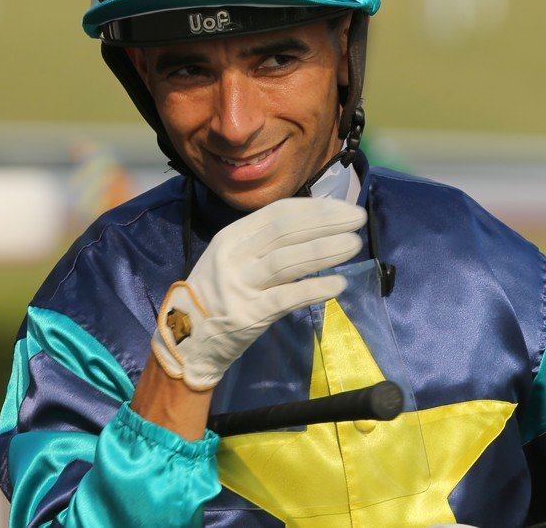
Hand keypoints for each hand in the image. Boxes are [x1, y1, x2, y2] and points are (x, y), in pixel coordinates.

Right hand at [151, 197, 366, 390]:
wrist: (188, 338)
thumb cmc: (217, 294)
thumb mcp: (233, 258)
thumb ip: (266, 243)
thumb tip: (317, 226)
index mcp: (232, 236)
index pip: (278, 213)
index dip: (315, 208)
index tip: (344, 208)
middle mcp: (234, 256)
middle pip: (285, 231)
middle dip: (326, 222)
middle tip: (358, 219)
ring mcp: (240, 285)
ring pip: (287, 260)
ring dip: (324, 250)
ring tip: (354, 244)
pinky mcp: (249, 314)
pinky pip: (287, 298)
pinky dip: (314, 289)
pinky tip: (338, 284)